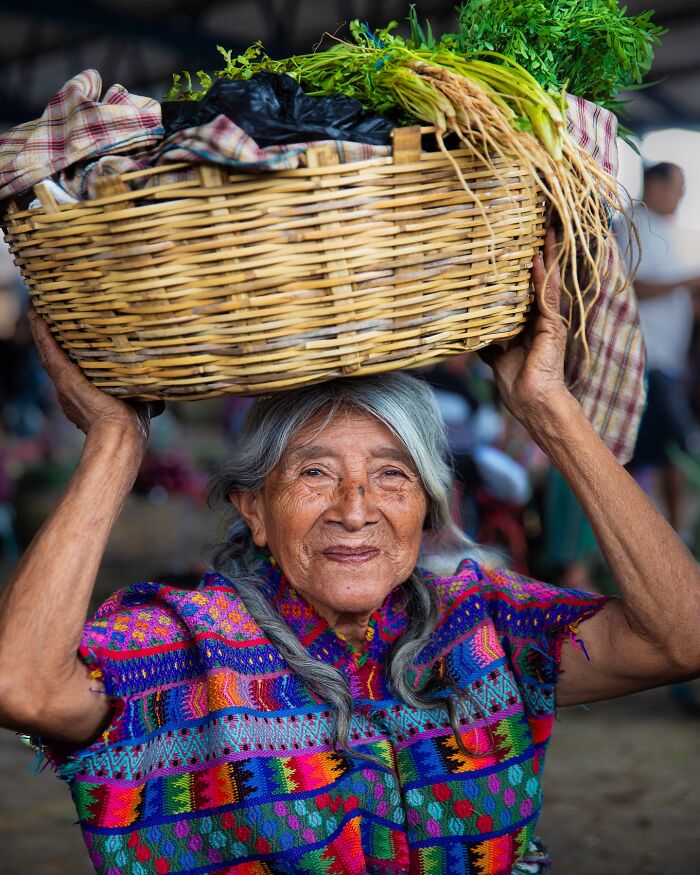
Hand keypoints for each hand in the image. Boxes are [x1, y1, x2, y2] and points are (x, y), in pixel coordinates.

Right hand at [27, 307, 162, 442]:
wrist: (121, 432)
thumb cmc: (131, 426)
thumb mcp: (140, 406)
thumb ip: (147, 399)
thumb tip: (159, 398)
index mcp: (84, 395)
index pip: (74, 370)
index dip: (69, 355)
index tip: (67, 340)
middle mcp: (69, 389)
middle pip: (56, 358)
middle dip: (49, 338)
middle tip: (44, 316)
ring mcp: (64, 383)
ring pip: (48, 351)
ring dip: (41, 331)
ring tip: (36, 310)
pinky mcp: (64, 377)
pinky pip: (49, 350)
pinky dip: (41, 332)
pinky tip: (36, 314)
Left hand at [480, 228, 569, 425]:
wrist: (532, 401)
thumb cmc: (516, 385)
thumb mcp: (497, 358)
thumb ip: (490, 342)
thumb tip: (474, 332)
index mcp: (530, 325)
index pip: (526, 291)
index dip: (523, 270)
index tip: (519, 247)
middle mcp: (542, 319)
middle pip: (539, 280)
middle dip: (539, 254)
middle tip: (538, 225)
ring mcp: (549, 321)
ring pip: (547, 282)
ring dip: (547, 256)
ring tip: (546, 229)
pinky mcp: (552, 326)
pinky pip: (547, 295)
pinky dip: (543, 275)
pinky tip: (539, 256)